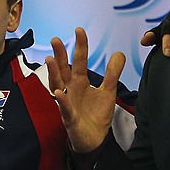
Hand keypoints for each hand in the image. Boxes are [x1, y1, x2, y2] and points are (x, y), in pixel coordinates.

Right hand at [46, 27, 125, 152]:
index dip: (80, 46)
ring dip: (53, 73)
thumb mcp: (108, 92)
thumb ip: (112, 73)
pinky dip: (61, 101)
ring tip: (50, 59)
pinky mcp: (69, 118)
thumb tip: (119, 53)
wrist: (95, 140)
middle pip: (62, 69)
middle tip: (55, 39)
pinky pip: (64, 108)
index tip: (79, 30)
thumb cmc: (96, 115)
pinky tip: (59, 93)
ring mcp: (67, 103)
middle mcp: (70, 89)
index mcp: (80, 82)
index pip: (79, 60)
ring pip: (57, 85)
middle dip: (58, 55)